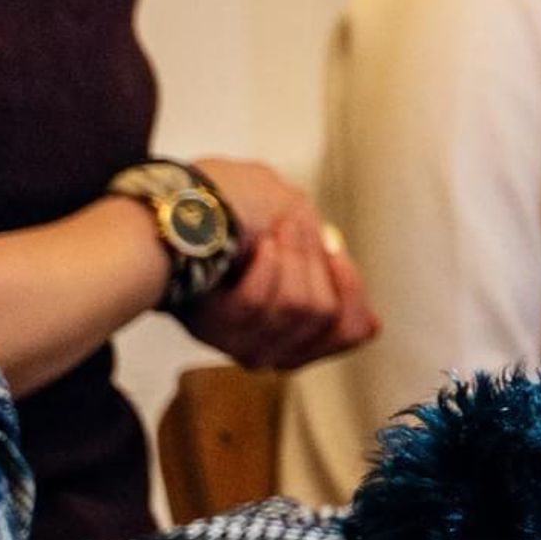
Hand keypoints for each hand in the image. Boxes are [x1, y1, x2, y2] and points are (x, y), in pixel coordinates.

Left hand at [176, 156, 378, 369]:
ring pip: (305, 308)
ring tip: (261, 235)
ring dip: (289, 258)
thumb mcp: (296, 220)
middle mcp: (268, 337)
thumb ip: (329, 272)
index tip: (334, 257)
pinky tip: (248, 250)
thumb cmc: (226, 201)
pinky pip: (271, 304)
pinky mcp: (222, 331)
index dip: (352, 293)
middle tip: (283, 232)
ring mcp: (246, 338)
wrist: (173, 206)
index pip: (352, 330)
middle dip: (312, 264)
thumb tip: (367, 325)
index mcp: (289, 317)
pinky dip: (265, 267)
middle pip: (328, 316)